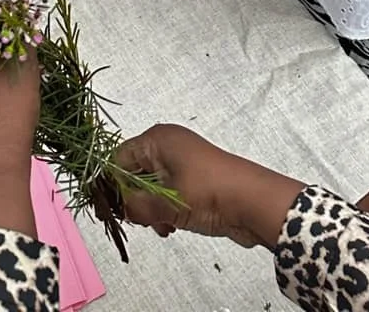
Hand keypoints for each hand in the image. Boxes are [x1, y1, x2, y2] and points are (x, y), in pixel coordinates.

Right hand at [114, 125, 304, 249]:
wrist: (255, 203)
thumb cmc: (207, 194)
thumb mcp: (165, 203)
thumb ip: (135, 206)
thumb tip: (120, 208)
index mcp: (157, 140)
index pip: (120, 158)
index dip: (114, 184)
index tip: (114, 209)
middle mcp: (168, 146)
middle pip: (136, 172)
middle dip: (135, 200)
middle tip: (140, 222)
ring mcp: (184, 162)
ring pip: (153, 186)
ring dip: (151, 209)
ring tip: (161, 228)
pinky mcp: (196, 180)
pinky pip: (170, 192)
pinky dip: (166, 209)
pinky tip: (171, 228)